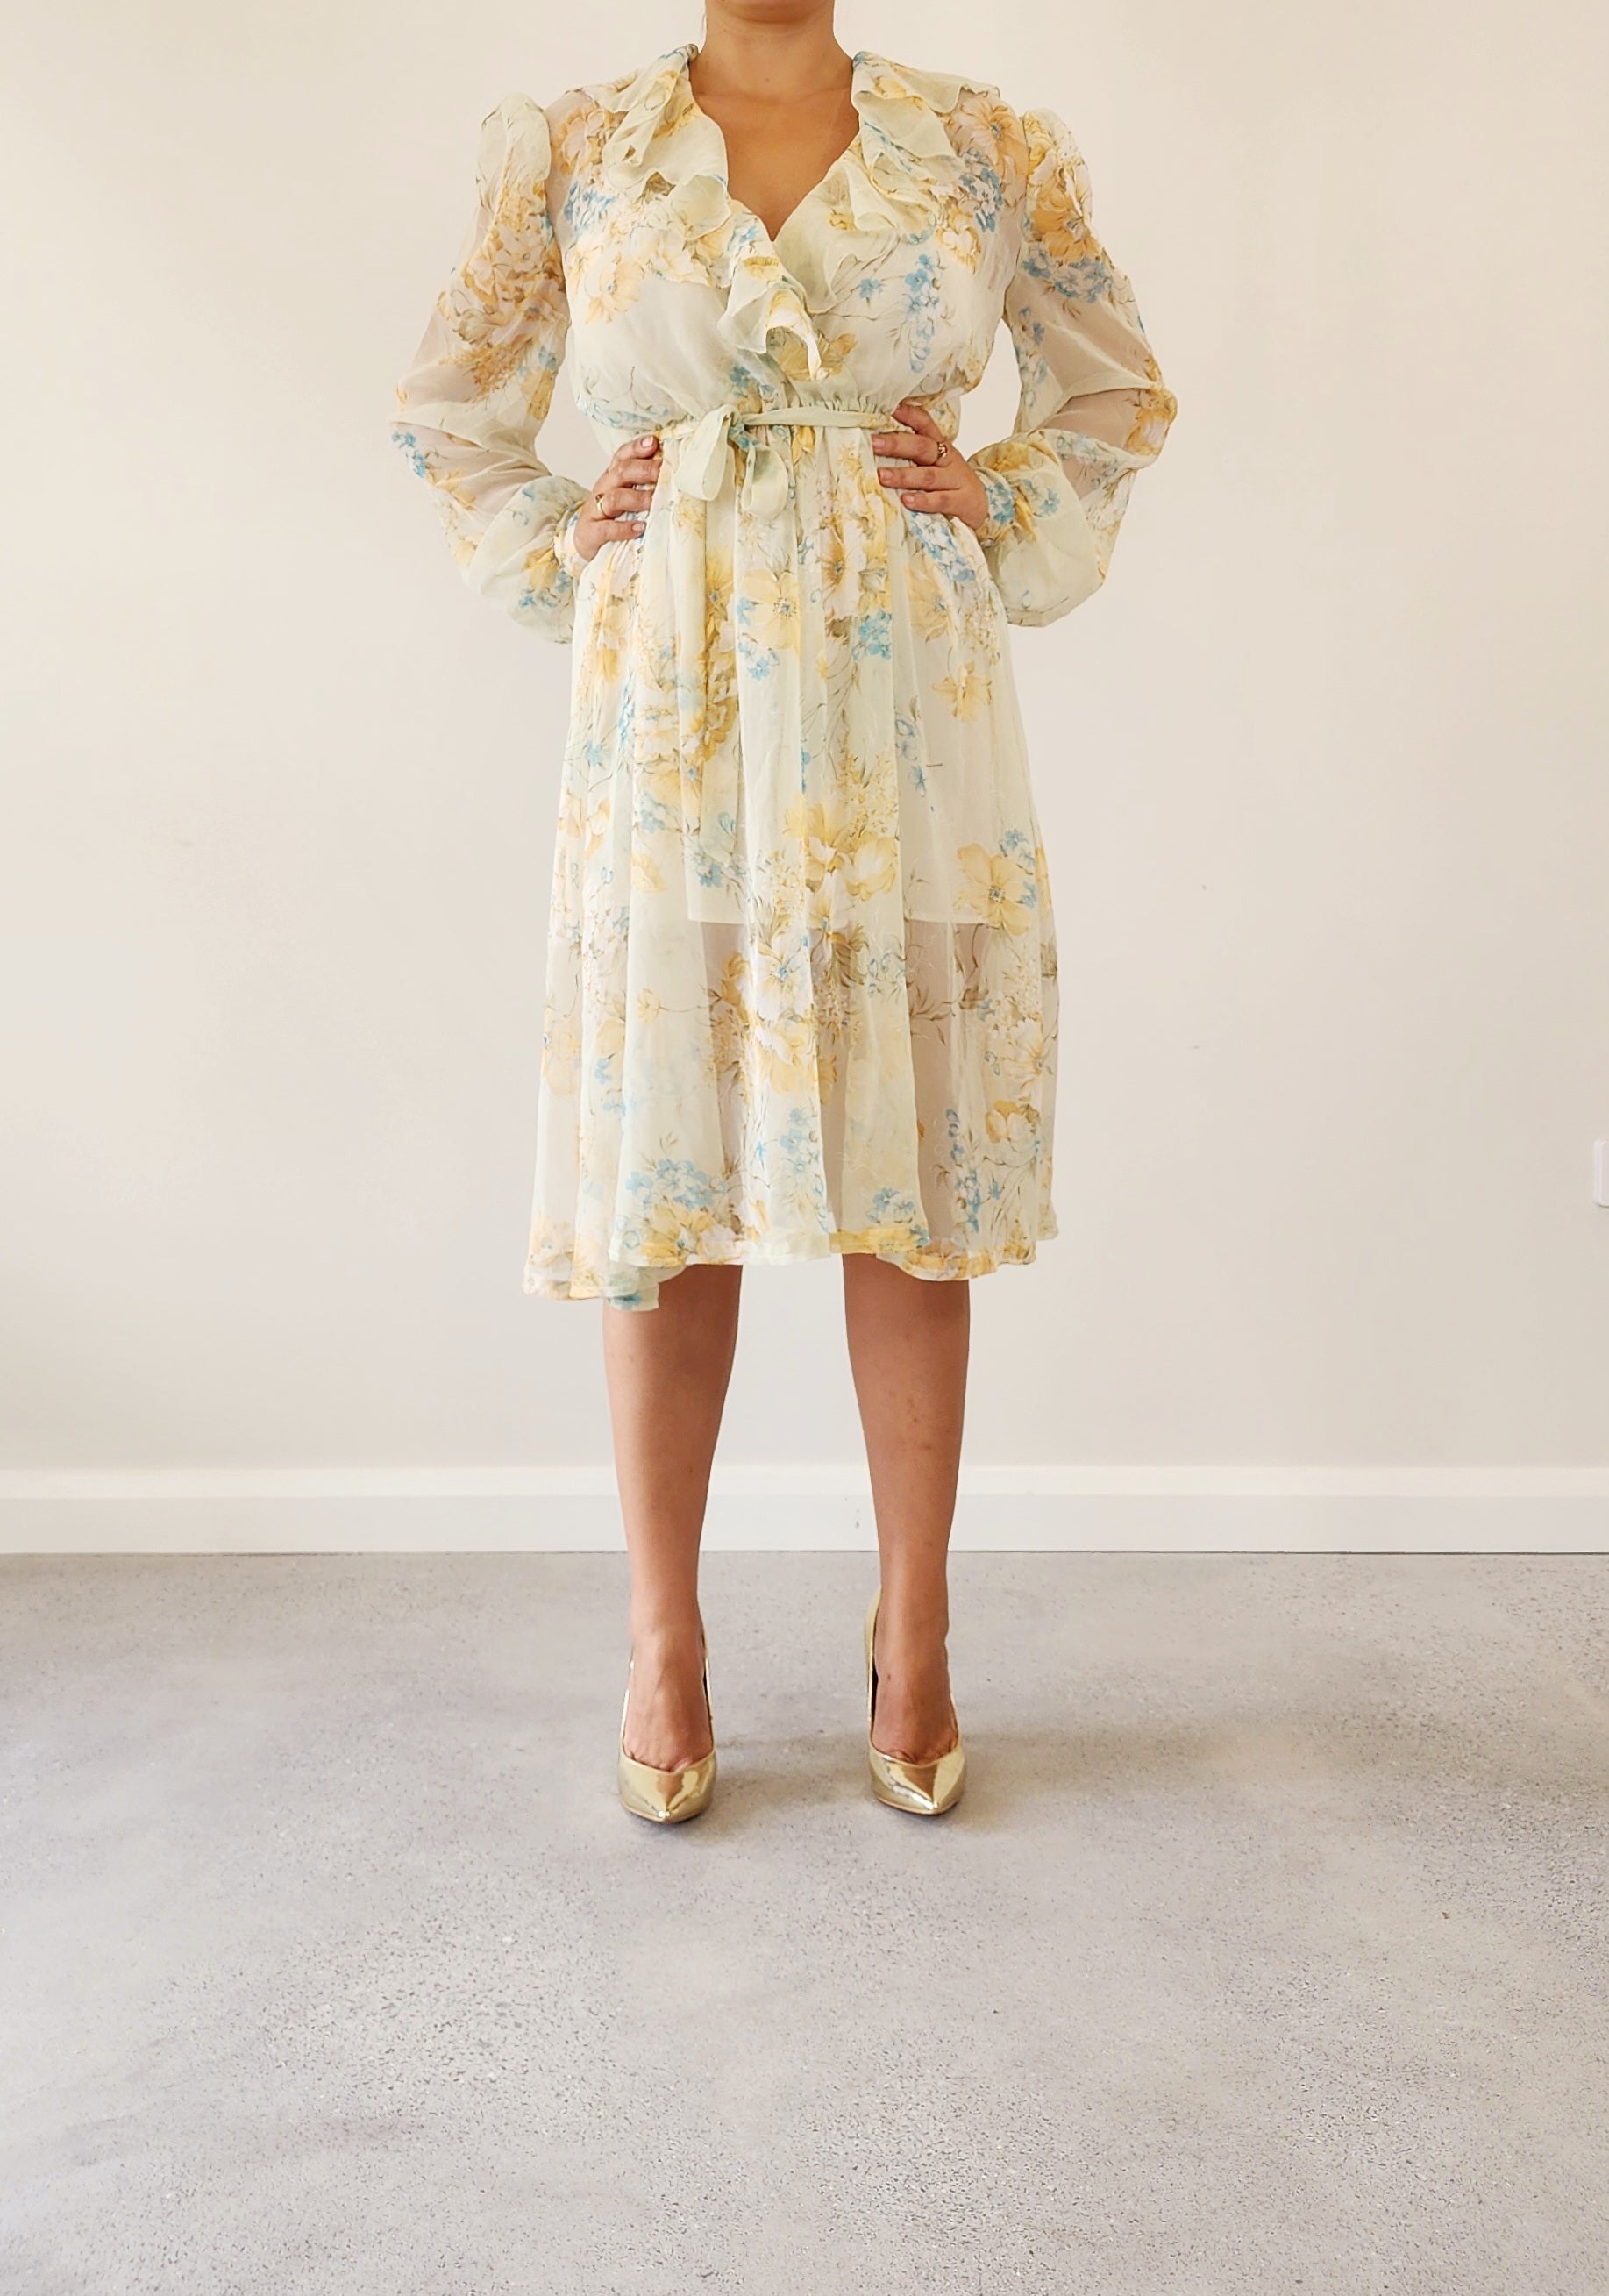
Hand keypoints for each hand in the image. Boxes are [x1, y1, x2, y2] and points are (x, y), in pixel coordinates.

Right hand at [571, 433, 661, 561]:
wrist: (583, 543)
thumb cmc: (612, 519)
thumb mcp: (627, 499)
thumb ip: (646, 486)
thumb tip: (676, 478)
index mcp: (613, 478)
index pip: (622, 456)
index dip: (636, 448)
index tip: (653, 443)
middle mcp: (603, 489)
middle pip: (621, 472)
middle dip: (644, 469)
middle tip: (663, 471)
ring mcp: (595, 511)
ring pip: (614, 498)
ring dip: (637, 498)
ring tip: (655, 501)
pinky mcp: (591, 533)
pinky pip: (607, 528)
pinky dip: (624, 528)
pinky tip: (640, 527)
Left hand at [871, 399, 988, 530]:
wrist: (982, 507)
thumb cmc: (949, 486)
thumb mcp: (934, 466)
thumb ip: (911, 457)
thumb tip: (875, 449)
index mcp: (939, 447)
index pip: (925, 425)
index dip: (910, 415)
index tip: (891, 408)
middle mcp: (947, 459)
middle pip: (922, 447)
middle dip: (897, 444)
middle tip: (875, 443)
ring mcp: (955, 480)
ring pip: (928, 475)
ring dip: (903, 475)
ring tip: (882, 476)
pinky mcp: (961, 501)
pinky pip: (941, 500)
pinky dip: (923, 501)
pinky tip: (907, 500)